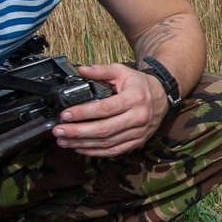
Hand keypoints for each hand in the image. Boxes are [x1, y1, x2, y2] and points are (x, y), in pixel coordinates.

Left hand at [53, 63, 167, 158]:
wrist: (162, 96)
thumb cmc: (139, 84)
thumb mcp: (122, 71)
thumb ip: (100, 70)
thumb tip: (80, 70)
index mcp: (134, 98)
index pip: (104, 109)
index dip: (83, 113)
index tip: (65, 115)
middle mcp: (138, 117)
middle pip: (104, 129)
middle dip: (77, 132)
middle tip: (59, 131)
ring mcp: (139, 133)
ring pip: (107, 143)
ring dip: (82, 144)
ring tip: (64, 141)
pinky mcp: (137, 142)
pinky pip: (114, 151)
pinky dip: (95, 152)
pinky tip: (80, 148)